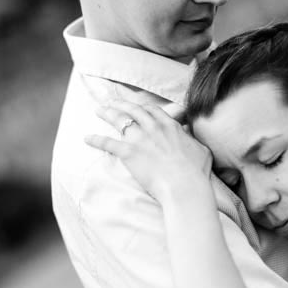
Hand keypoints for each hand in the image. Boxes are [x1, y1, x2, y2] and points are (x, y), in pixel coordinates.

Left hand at [85, 100, 212, 201]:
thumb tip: (194, 141)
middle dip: (121, 103)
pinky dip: (96, 140)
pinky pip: (108, 143)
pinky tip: (87, 138)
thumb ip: (193, 142)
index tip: (135, 106)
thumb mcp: (201, 151)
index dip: (141, 107)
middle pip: (132, 109)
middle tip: (111, 101)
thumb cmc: (195, 172)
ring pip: (119, 119)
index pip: (152, 110)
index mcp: (169, 125)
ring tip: (98, 110)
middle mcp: (153, 127)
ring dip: (107, 113)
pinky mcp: (128, 152)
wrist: (184, 185)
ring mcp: (140, 138)